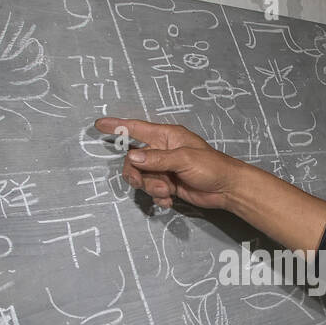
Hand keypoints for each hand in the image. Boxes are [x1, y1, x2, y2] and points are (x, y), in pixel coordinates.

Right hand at [93, 117, 245, 210]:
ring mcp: (164, 169)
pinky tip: (169, 200)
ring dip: (151, 187)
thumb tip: (132, 156)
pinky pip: (151, 190)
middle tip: (144, 183)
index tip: (99, 124)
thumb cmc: (211, 166)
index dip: (117, 126)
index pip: (136, 128)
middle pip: (133, 160)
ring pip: (142, 178)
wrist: (226, 189)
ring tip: (167, 191)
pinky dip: (158, 197)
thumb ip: (157, 159)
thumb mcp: (183, 159)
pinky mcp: (167, 184)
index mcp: (166, 136)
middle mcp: (162, 151)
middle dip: (137, 174)